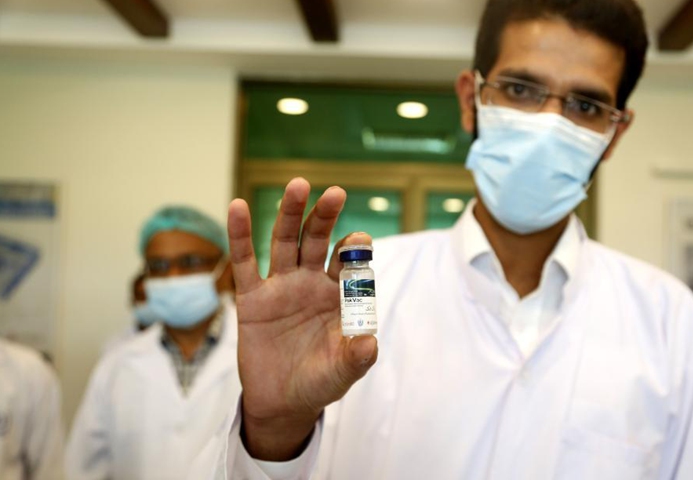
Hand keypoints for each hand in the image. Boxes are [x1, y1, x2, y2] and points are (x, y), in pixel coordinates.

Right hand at [227, 178, 378, 460]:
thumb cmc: (320, 381)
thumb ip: (356, 356)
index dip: (354, 248)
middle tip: (335, 193)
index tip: (360, 241)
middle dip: (325, 216)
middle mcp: (310, 282)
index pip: (348, 261)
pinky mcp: (251, 298)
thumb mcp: (342, 371)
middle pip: (317, 240)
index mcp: (338, 294)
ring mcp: (281, 286)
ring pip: (284, 241)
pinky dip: (240, 234)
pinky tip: (238, 206)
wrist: (283, 402)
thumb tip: (370, 342)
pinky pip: (244, 262)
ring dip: (290, 213)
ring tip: (298, 185)